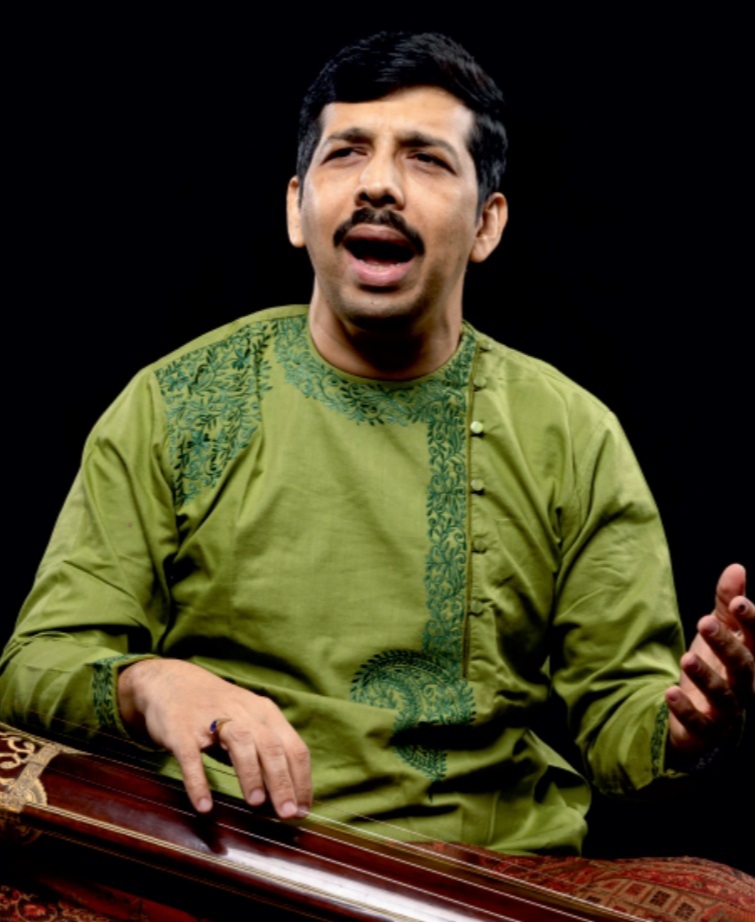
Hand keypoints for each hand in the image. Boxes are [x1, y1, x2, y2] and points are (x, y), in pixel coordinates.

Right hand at [117, 658, 311, 816]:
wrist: (173, 681)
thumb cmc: (218, 709)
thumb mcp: (249, 720)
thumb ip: (266, 751)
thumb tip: (286, 795)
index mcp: (265, 713)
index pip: (293, 747)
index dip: (301, 779)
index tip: (302, 810)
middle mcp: (244, 712)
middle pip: (271, 746)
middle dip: (282, 781)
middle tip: (286, 813)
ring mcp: (212, 719)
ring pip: (240, 743)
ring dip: (251, 773)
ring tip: (256, 803)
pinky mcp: (182, 730)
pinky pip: (192, 756)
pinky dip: (199, 780)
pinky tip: (204, 805)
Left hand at [666, 563, 753, 760]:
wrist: (701, 714)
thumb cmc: (715, 666)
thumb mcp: (717, 630)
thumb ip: (726, 603)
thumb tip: (737, 568)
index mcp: (749, 658)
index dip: (751, 621)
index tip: (738, 602)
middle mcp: (744, 686)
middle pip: (743, 666)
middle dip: (726, 644)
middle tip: (704, 622)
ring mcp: (727, 710)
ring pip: (724, 695)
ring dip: (706, 676)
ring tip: (686, 657)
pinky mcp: (705, 729)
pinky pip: (698, 723)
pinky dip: (685, 709)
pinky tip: (670, 692)